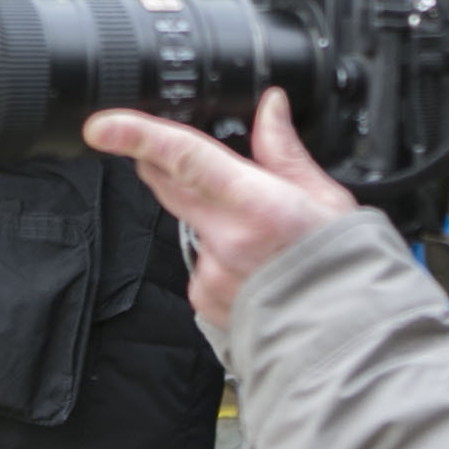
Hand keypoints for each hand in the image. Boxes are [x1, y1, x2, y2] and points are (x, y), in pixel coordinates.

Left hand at [85, 89, 355, 327]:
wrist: (343, 341)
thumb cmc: (345, 270)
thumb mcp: (327, 200)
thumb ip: (285, 152)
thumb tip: (269, 108)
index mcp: (258, 206)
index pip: (186, 159)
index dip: (138, 137)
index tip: (102, 127)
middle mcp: (226, 240)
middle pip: (169, 183)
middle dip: (162, 160)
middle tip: (177, 149)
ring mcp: (209, 274)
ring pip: (189, 224)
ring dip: (209, 216)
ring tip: (260, 237)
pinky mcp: (202, 299)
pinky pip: (198, 260)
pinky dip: (217, 254)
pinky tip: (253, 266)